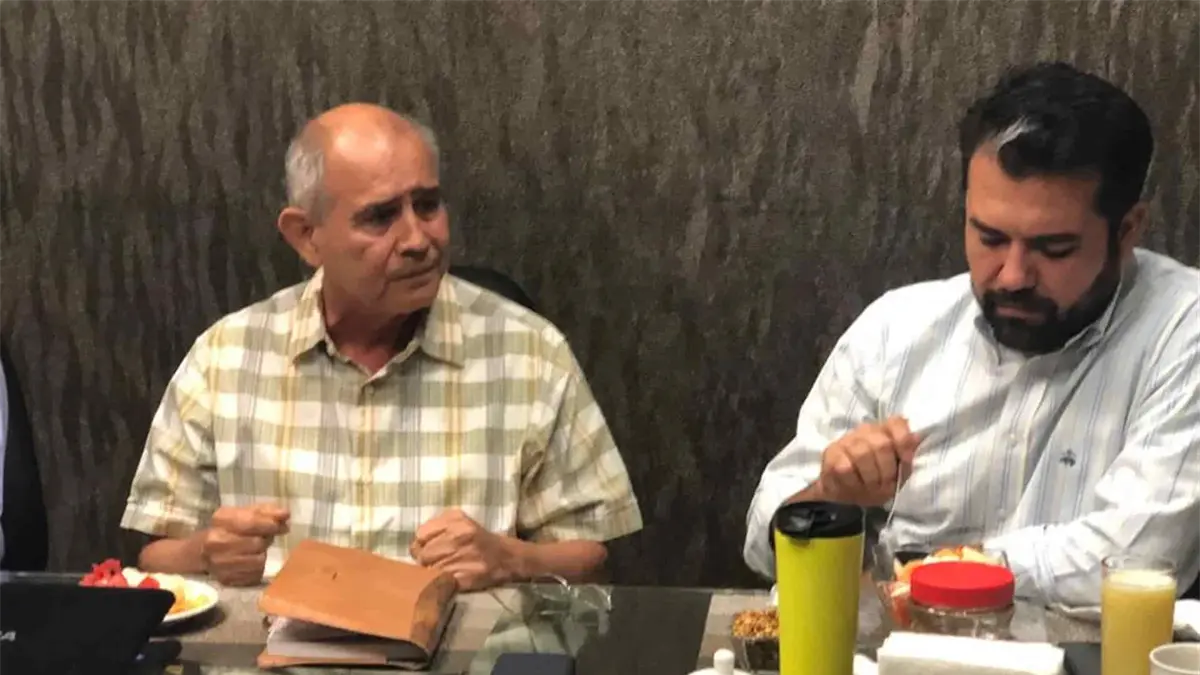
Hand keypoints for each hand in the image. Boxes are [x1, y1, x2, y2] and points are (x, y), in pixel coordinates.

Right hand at [200, 504, 289, 585]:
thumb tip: (285, 514)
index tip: (282, 522)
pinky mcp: (227, 580)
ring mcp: (220, 565)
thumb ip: (265, 511)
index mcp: (220, 523)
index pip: (250, 523)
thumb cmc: (226, 528)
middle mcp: (217, 544)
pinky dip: (257, 567)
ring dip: (262, 553)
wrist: (199, 552)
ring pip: (259, 560)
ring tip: (256, 548)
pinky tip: (250, 560)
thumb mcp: (241, 513)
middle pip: (258, 543)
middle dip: (267, 538)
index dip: (269, 523)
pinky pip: (256, 574)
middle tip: (265, 536)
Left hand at [409, 509, 523, 590]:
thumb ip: (436, 525)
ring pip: (429, 570)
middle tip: (436, 561)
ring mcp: (461, 558)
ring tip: (445, 569)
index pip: (420, 535)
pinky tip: (450, 577)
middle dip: (426, 559)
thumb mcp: (460, 520)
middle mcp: (457, 537)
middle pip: (422, 554)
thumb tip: (416, 542)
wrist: (506, 557)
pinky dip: (441, 581)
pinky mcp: (464, 577)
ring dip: (433, 572)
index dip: (422, 544)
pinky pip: (440, 581)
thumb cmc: (478, 538)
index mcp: (455, 520)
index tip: (429, 548)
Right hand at [816, 416, 918, 505]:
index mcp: (884, 431)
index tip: (906, 461)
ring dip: (871, 478)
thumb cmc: (874, 480)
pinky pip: (846, 467)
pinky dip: (854, 483)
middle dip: (887, 471)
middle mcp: (865, 430)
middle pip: (882, 444)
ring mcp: (846, 440)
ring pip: (863, 454)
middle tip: (885, 485)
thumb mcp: (897, 474)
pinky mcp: (831, 453)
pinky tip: (855, 486)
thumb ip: (907, 458)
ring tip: (871, 488)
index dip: (904, 442)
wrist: (845, 491)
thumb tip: (917, 438)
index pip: (897, 423)